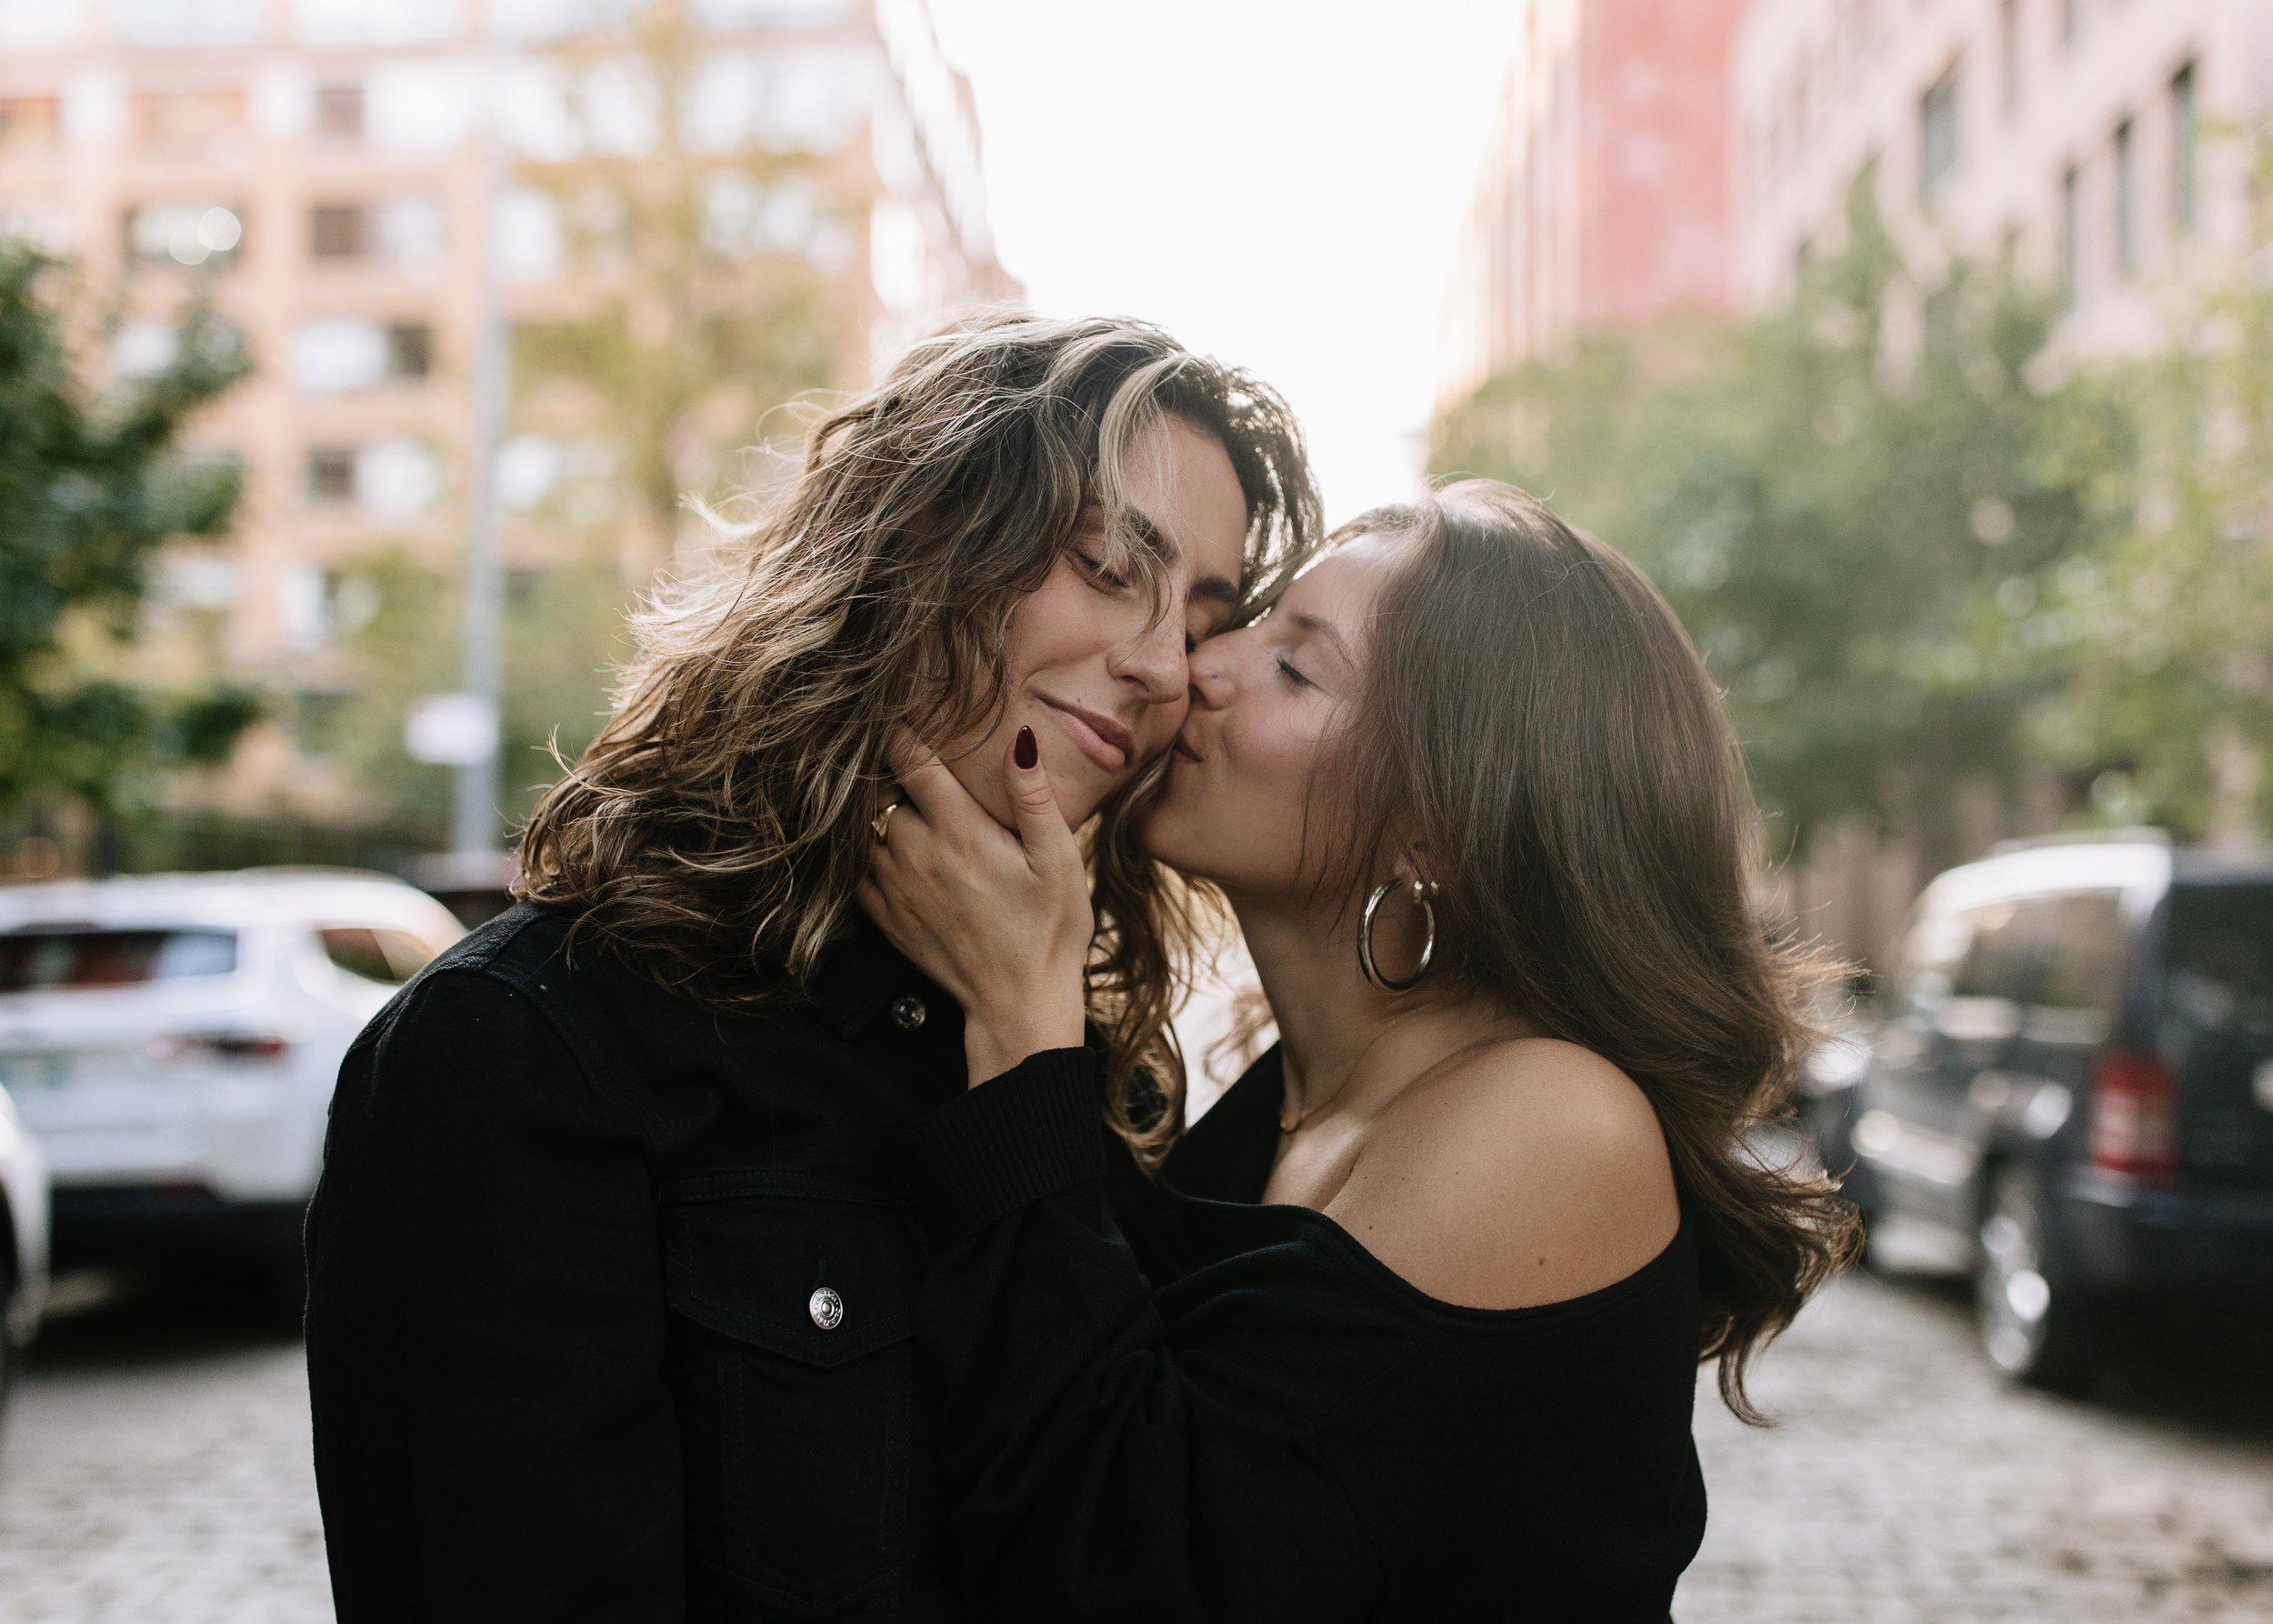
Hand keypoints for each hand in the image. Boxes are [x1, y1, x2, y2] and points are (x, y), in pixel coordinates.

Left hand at [858, 725, 1091, 1085]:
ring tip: (887, 793)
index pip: (911, 760)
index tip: (900, 709)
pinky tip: (882, 842)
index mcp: (959, 831)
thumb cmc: (1050, 930)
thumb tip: (1018, 738)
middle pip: (878, 789)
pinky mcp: (884, 916)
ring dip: (871, 807)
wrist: (1019, 1003)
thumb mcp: (1058, 860)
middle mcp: (916, 853)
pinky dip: (859, 847)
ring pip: (860, 826)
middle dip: (886, 768)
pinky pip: (853, 867)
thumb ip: (1033, 797)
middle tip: (899, 753)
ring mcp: (893, 886)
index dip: (902, 729)